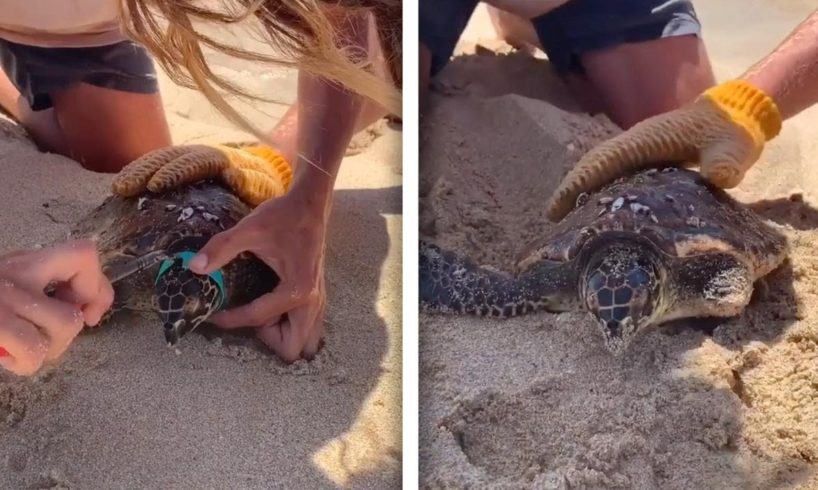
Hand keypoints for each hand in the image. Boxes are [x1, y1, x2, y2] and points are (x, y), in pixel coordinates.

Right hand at [0, 241, 113, 375]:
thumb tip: (88, 308)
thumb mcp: (14, 288)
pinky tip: (5, 358)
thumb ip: (49, 290)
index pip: (85, 254)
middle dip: (69, 331)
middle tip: (42, 335)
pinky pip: (34, 351)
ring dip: (48, 347)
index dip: (98, 287)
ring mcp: (4, 297)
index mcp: (25, 261)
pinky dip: (25, 364)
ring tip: (20, 348)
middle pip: (81, 300)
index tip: (88, 311)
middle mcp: (16, 271)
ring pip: (66, 325)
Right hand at [111, 143, 292, 206]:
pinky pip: (156, 165)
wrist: (260, 173)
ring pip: (159, 159)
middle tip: (127, 188)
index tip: (157, 186)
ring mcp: (187, 157)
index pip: (193, 163)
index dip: (174, 172)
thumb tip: (235, 178)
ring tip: (119, 188)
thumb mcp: (258, 186)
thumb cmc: (258, 185)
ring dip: (138, 171)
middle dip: (147, 171)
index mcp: (219, 159)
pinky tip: (123, 185)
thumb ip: (248, 182)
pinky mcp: (179, 165)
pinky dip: (139, 172)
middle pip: (169, 158)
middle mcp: (199, 154)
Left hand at [187, 191, 327, 361]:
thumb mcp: (249, 230)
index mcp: (296, 290)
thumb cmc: (283, 216)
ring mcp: (319, 300)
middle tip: (250, 315)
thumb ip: (221, 248)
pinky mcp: (319, 295)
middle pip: (291, 347)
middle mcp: (312, 301)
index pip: (258, 319)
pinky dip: (292, 326)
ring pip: (305, 342)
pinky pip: (310, 327)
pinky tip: (275, 309)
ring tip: (264, 314)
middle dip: (267, 337)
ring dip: (282, 334)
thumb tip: (193, 266)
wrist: (310, 205)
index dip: (230, 320)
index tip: (214, 314)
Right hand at [545, 80, 782, 220]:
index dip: (576, 185)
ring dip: (582, 188)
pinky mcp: (646, 157)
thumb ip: (725, 162)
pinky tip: (598, 208)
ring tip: (568, 218)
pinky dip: (599, 187)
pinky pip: (615, 172)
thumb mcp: (732, 146)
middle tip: (552, 220)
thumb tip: (719, 178)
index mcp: (644, 141)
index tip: (553, 210)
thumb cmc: (730, 130)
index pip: (601, 163)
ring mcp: (639, 149)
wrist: (737, 112)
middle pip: (592, 165)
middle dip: (570, 189)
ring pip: (601, 167)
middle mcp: (634, 143)